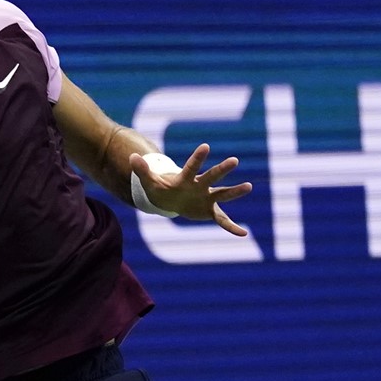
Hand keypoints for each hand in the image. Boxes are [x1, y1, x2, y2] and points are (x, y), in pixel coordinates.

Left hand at [130, 143, 253, 236]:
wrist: (171, 199)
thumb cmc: (161, 188)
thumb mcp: (150, 182)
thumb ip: (142, 170)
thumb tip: (131, 157)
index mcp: (186, 178)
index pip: (191, 167)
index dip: (197, 158)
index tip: (205, 146)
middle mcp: (200, 185)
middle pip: (212, 176)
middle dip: (222, 169)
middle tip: (234, 160)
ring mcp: (207, 197)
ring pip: (223, 194)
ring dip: (235, 191)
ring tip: (248, 186)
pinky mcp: (210, 210)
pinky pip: (222, 220)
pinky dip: (231, 227)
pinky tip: (243, 234)